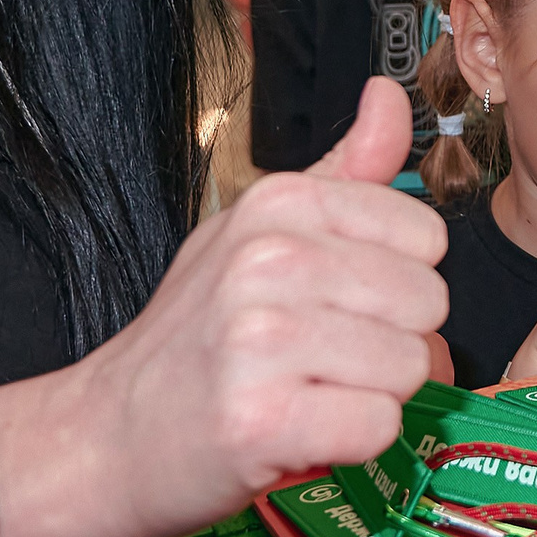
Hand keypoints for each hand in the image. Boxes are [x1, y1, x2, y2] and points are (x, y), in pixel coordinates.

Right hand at [0, 76, 448, 536]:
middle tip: (323, 356)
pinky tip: (300, 429)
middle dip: (391, 341)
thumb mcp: (257, 229)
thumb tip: (388, 95)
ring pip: (410, 367)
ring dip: (370, 394)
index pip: (426, 236)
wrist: (108, 435)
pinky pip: (377, 426)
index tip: (340, 300)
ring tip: (307, 390)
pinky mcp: (261, 420)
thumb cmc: (196, 335)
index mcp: (277, 205)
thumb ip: (343, 170)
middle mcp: (267, 261)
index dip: (397, 280)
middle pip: (427, 304)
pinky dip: (350, 440)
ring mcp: (261, 340)